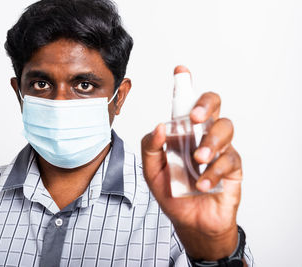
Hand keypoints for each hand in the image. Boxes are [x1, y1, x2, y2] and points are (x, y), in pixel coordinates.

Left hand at [141, 66, 241, 259]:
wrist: (189, 222)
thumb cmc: (172, 192)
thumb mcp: (152, 170)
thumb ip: (151, 147)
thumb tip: (160, 126)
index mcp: (182, 133)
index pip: (186, 104)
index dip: (185, 85)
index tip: (180, 70)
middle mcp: (202, 135)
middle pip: (214, 104)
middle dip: (205, 104)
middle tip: (194, 118)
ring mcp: (220, 150)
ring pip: (226, 127)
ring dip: (211, 141)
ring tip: (198, 158)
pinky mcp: (233, 168)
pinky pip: (230, 160)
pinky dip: (214, 171)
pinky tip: (201, 184)